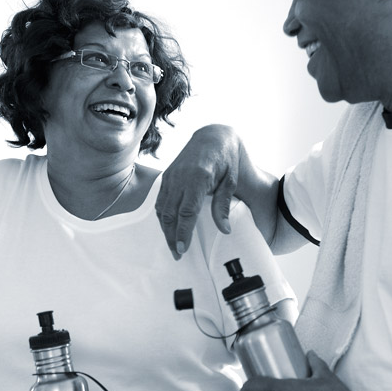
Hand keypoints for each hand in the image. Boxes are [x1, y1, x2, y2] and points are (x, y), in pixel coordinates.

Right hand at [155, 124, 240, 258]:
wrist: (213, 136)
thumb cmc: (226, 158)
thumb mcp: (231, 180)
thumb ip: (223, 205)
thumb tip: (225, 230)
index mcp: (198, 177)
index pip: (187, 211)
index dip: (183, 232)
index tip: (182, 249)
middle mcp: (180, 177)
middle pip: (170, 213)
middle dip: (172, 236)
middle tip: (177, 254)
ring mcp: (171, 176)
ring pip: (162, 209)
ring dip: (166, 229)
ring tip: (173, 246)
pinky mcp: (167, 176)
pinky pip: (160, 200)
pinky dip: (162, 216)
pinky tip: (168, 228)